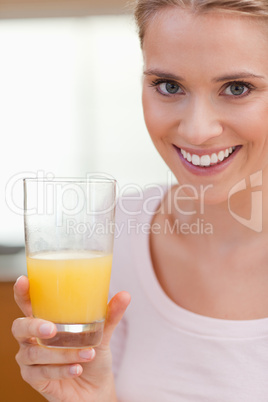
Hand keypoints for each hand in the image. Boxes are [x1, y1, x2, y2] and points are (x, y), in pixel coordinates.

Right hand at [12, 275, 130, 401]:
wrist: (95, 389)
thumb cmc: (92, 355)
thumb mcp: (102, 333)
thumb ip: (109, 314)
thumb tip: (125, 295)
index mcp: (45, 319)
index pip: (27, 303)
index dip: (22, 292)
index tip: (24, 281)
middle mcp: (33, 337)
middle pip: (19, 327)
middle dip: (33, 325)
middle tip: (52, 328)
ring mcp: (30, 359)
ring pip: (35, 353)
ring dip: (62, 353)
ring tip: (88, 353)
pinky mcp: (34, 379)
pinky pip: (42, 373)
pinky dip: (61, 370)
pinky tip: (77, 368)